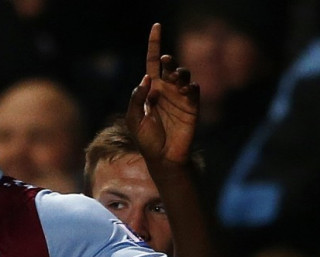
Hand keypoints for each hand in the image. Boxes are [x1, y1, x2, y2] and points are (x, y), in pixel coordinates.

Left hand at [126, 23, 198, 168]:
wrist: (163, 158)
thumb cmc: (146, 140)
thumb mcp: (134, 120)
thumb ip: (136, 99)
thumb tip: (146, 78)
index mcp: (150, 90)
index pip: (152, 62)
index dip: (154, 45)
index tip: (156, 26)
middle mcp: (166, 90)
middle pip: (170, 66)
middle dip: (169, 61)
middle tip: (166, 61)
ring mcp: (180, 97)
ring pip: (183, 75)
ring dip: (180, 72)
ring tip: (176, 78)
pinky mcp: (192, 107)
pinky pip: (194, 90)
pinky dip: (191, 86)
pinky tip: (187, 88)